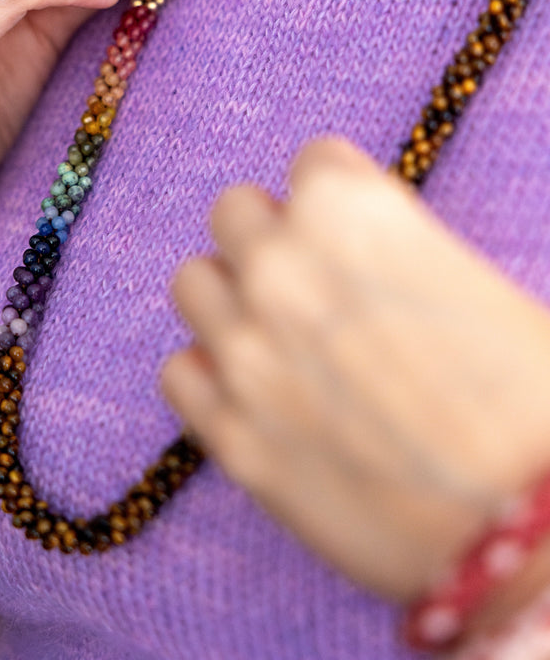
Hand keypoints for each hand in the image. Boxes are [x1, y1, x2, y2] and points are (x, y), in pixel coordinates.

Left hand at [164, 138, 549, 600]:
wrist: (527, 532)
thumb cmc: (529, 403)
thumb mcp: (475, 286)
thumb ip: (393, 248)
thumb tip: (360, 251)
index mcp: (352, 212)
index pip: (312, 160)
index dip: (341, 195)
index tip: (355, 227)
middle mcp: (281, 269)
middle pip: (234, 209)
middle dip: (272, 235)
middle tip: (311, 278)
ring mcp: (244, 352)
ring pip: (193, 283)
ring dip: (232, 297)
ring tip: (277, 331)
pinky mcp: (228, 435)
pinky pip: (177, 371)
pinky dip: (209, 375)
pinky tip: (254, 391)